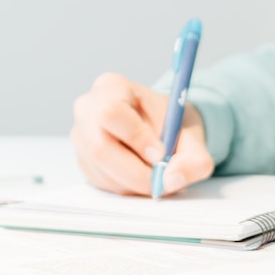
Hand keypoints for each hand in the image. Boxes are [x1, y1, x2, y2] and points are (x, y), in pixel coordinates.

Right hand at [70, 71, 214, 196]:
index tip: (161, 155)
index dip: (136, 139)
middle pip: (100, 147)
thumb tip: (172, 179)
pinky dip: (124, 187)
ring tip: (155, 177)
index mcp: (112, 87)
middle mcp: (88, 108)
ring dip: (132, 183)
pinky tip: (140, 177)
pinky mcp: (82, 159)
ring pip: (101, 170)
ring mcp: (80, 135)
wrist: (165, 129)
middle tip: (159, 181)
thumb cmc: (174, 125)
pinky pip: (99, 181)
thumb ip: (194, 159)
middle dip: (134, 172)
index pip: (112, 112)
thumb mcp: (193, 137)